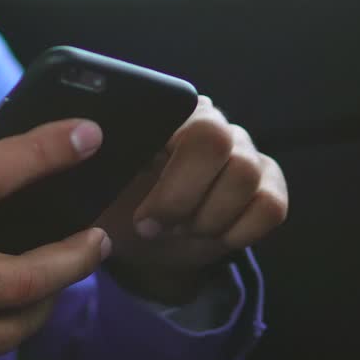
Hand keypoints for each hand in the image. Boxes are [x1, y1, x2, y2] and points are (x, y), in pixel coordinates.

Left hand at [96, 96, 287, 302]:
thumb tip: (89, 139)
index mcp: (168, 115)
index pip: (177, 114)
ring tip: (181, 231)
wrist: (146, 245)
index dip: (161, 171)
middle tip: (154, 225)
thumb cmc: (120, 207)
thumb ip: (93, 160)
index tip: (141, 210)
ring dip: (207, 218)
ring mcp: (247, 154)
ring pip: (245, 175)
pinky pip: (270, 206)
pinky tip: (214, 236)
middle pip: (217, 141)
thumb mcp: (96, 188)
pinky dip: (238, 232)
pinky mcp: (270, 186)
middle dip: (182, 197)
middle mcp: (213, 124)